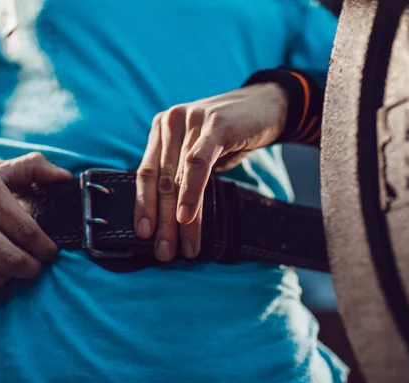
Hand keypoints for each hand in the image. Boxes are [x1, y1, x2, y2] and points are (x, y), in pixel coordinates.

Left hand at [134, 82, 287, 260]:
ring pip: (178, 177)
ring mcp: (192, 121)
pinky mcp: (215, 125)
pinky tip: (186, 216)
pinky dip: (191, 192)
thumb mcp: (200, 150)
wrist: (266, 105)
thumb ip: (182, 171)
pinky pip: (198, 164)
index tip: (142, 235)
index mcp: (162, 129)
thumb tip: (169, 216)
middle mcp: (171, 122)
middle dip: (161, 220)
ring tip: (182, 246)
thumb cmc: (232, 133)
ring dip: (177, 217)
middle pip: (161, 180)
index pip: (146, 173)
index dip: (142, 205)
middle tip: (163, 251)